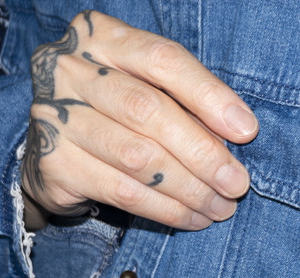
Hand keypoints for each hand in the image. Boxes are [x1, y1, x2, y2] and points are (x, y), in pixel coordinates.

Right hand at [20, 10, 257, 230]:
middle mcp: (69, 70)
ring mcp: (54, 117)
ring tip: (221, 207)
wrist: (52, 148)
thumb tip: (239, 132)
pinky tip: (193, 219)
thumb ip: (186, 102)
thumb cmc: (119, 111)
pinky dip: (166, 210)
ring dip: (190, 189)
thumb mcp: (150, 89)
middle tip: (237, 183)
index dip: (209, 96)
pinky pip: (123, 192)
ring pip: (138, 157)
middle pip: (148, 111)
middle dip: (203, 153)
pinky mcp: (53, 164)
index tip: (247, 130)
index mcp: (101, 37)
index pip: (163, 59)